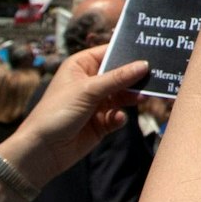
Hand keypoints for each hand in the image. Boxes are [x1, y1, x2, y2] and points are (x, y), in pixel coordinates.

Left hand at [0, 47, 150, 185]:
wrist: (43, 151)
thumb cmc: (56, 112)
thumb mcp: (87, 91)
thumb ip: (117, 78)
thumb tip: (144, 65)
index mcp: (81, 66)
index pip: (110, 52)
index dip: (128, 51)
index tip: (152, 50)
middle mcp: (90, 82)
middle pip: (120, 74)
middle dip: (135, 77)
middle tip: (158, 75)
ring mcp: (96, 103)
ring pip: (123, 95)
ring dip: (132, 97)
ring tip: (143, 98)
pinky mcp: (101, 123)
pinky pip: (118, 115)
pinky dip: (120, 117)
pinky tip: (117, 120)